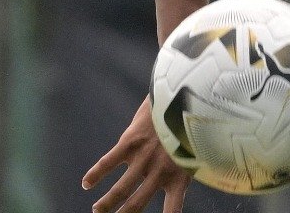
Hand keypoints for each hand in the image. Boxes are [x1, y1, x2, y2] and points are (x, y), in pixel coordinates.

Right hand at [83, 96, 191, 212]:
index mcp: (180, 175)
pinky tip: (86, 183)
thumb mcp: (200, 144)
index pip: (173, 209)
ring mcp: (144, 157)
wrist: (188, 89)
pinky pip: (109, 162)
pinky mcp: (131, 141)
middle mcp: (161, 171)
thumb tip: (203, 165)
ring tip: (98, 210)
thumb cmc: (196, 118)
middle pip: (136, 203)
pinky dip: (96, 174)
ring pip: (120, 189)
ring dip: (106, 202)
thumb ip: (193, 160)